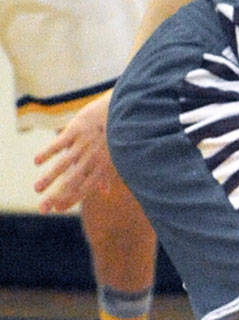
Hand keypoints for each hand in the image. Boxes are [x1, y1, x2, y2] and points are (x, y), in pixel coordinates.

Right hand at [32, 92, 113, 210]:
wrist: (121, 109)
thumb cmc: (117, 135)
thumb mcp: (115, 156)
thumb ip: (107, 176)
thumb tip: (105, 193)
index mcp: (101, 166)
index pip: (84, 188)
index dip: (71, 199)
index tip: (56, 210)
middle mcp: (92, 158)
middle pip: (71, 181)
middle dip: (56, 196)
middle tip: (42, 208)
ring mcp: (83, 144)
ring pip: (63, 164)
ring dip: (49, 178)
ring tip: (36, 189)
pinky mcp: (76, 129)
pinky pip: (60, 143)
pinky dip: (48, 152)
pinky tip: (36, 162)